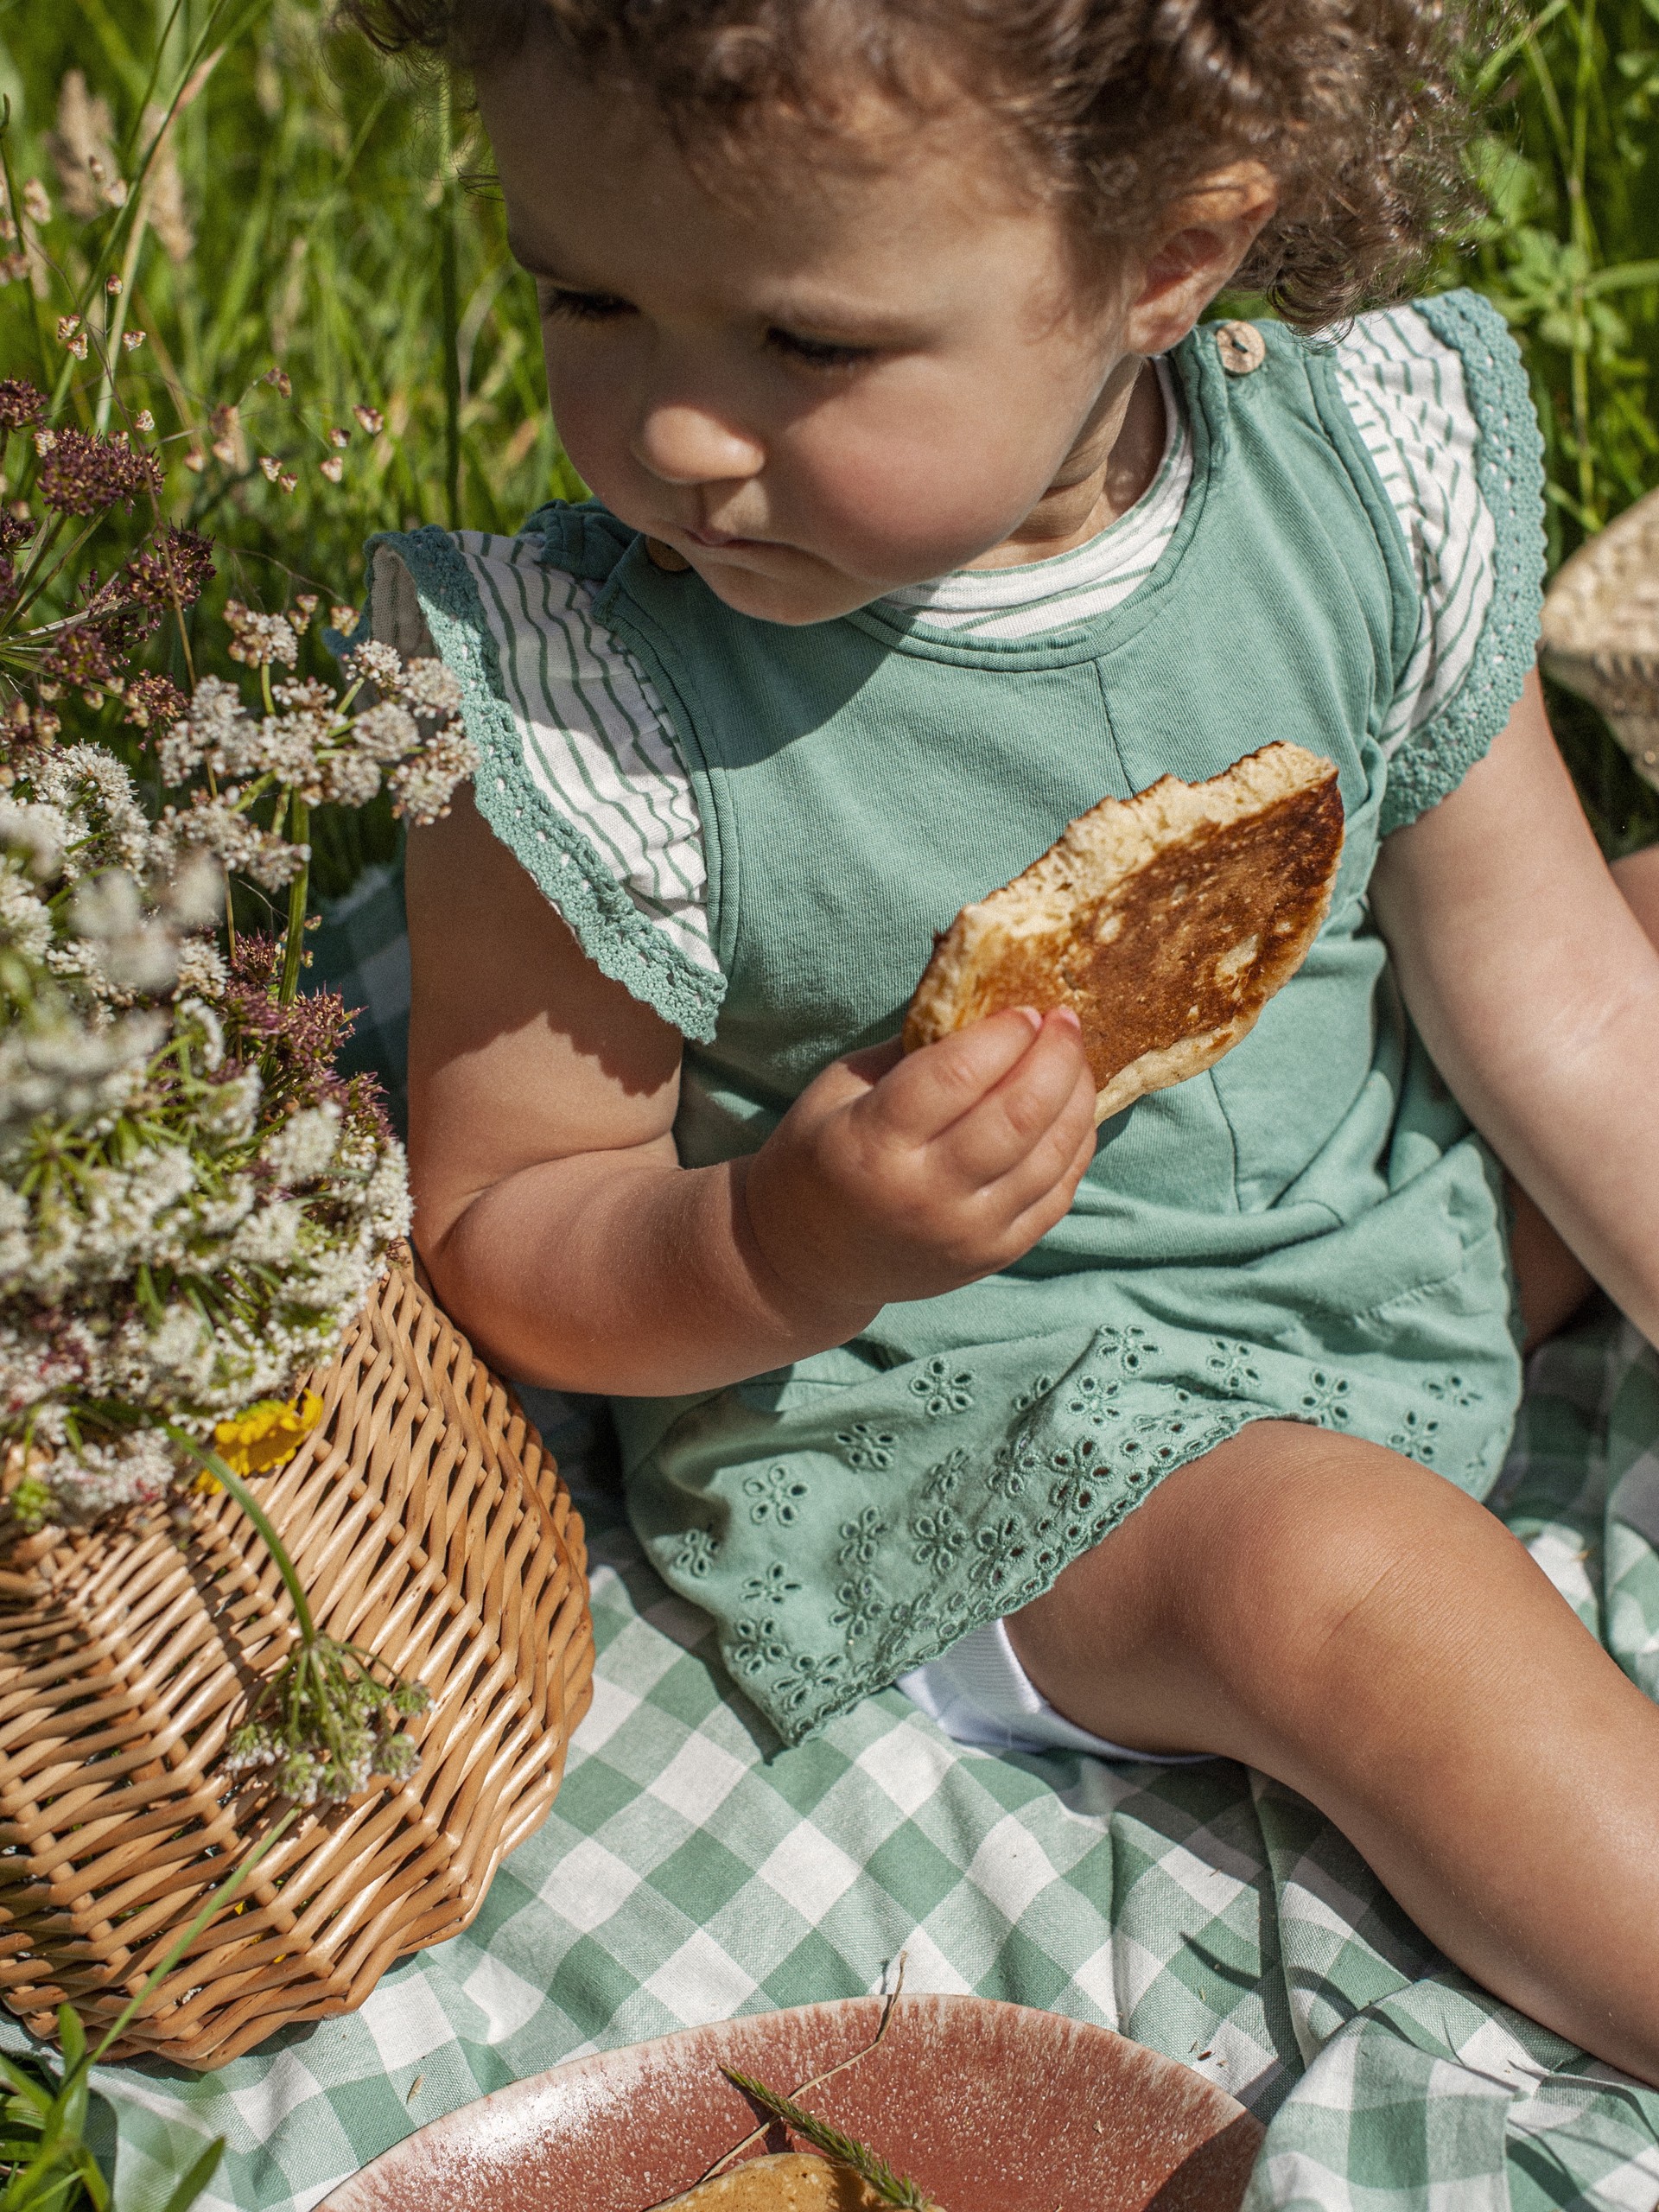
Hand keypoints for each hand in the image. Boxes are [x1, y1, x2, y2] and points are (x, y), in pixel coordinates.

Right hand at [740, 1007, 1097, 1328]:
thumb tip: (985, 999)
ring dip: (1077, 1096)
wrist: (807, 1258)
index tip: (1026, 1008)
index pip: (958, 1075)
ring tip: (1075, 1061)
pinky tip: (1073, 1112)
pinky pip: (1058, 1195)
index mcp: (873, 1143)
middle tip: (1065, 1020)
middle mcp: (925, 1193)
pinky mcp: (994, 1256)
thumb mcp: (841, 1088)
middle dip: (1056, 1056)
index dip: (1004, 1034)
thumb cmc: (820, 1155)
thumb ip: (912, 1047)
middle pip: (1018, 1114)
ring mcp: (966, 1232)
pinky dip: (1076, 1145)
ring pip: (1051, 1155)